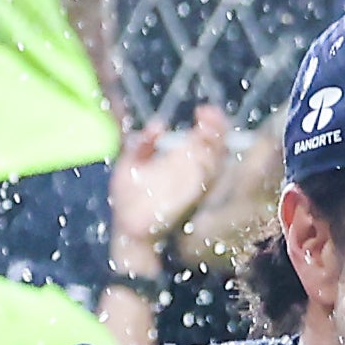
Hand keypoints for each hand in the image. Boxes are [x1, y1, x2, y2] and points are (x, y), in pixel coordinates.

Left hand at [109, 105, 227, 258]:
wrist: (126, 233)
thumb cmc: (128, 203)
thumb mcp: (130, 166)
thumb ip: (141, 144)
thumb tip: (158, 124)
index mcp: (180, 160)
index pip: (205, 136)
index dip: (211, 121)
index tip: (202, 110)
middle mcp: (193, 172)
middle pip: (218, 146)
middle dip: (218, 129)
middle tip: (208, 116)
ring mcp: (195, 187)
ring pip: (217, 162)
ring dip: (215, 145)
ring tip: (205, 130)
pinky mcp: (193, 201)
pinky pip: (207, 184)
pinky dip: (208, 169)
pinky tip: (199, 155)